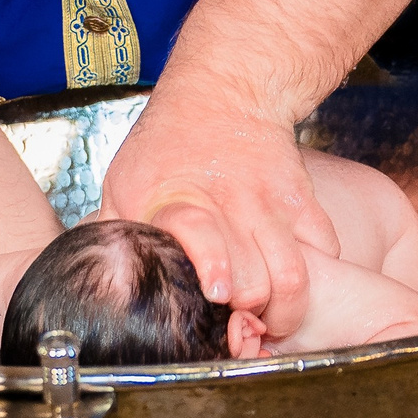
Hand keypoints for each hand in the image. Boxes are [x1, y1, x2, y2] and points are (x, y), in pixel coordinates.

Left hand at [99, 104, 337, 339]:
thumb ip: (112, 234)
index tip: (217, 295)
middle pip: (253, 281)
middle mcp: (226, 204)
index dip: (214, 271)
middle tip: (238, 326)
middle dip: (247, 315)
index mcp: (173, 202)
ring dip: (284, 309)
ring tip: (269, 317)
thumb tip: (92, 282)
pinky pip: (325, 252)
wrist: (224, 91)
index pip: (200, 235)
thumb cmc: (167, 145)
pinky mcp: (301, 201)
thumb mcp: (123, 182)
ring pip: (294, 277)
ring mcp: (268, 205)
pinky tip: (292, 281)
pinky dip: (317, 277)